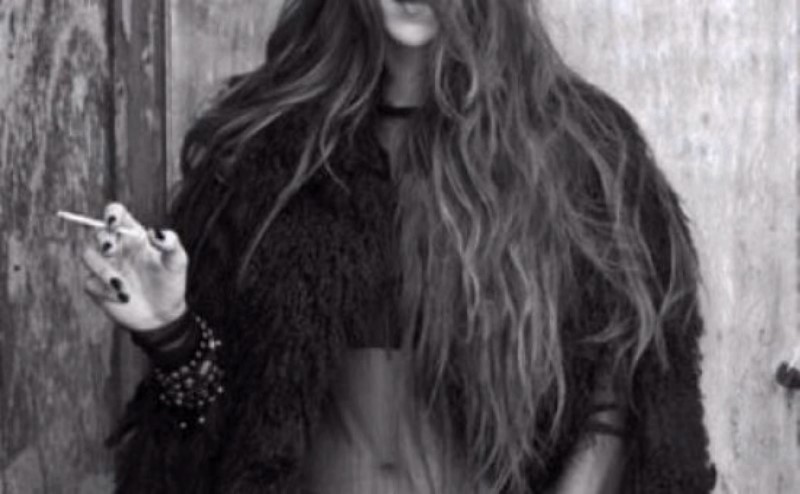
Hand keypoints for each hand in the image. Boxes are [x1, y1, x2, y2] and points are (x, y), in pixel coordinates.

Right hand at [81, 202, 188, 331]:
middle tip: (112, 250)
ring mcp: (105, 266)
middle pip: (98, 232)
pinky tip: (123, 298)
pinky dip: (104, 290)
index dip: (111, 213)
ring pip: (88, 255)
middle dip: (103, 240)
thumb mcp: (177, 261)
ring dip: (102, 269)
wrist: (163, 315)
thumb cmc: (170, 282)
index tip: (113, 221)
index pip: (117, 214)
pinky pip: (90, 282)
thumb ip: (171, 243)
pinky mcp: (97, 285)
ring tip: (123, 286)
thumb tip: (154, 232)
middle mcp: (117, 247)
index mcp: (134, 236)